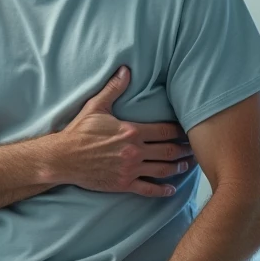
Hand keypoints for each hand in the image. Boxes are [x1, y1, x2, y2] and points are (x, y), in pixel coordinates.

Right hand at [52, 66, 191, 196]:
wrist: (64, 158)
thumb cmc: (79, 132)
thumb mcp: (96, 107)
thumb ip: (114, 89)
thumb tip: (126, 70)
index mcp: (131, 131)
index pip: (164, 131)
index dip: (179, 131)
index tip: (188, 131)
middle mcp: (134, 151)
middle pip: (168, 151)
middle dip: (184, 150)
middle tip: (195, 149)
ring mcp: (130, 169)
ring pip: (162, 170)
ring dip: (178, 167)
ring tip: (187, 165)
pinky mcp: (123, 184)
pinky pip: (148, 189)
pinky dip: (162, 190)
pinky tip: (171, 189)